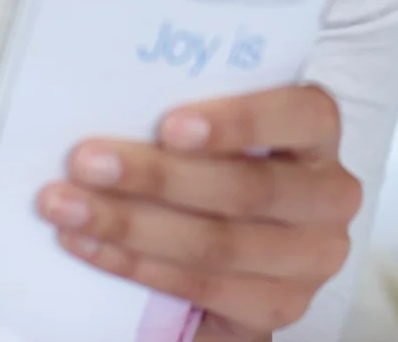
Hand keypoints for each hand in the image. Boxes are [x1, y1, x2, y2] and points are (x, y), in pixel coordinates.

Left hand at [36, 85, 360, 339]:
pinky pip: (200, 285)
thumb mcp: (220, 125)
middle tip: (86, 162)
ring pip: (217, 244)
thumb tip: (111, 92)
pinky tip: (91, 247)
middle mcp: (328, 194)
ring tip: (69, 207)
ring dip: (130, 226)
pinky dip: (136, 266)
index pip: (298, 114)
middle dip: (157, 177)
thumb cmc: (220, 158)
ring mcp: (310, 257)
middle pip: (246, 188)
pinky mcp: (279, 306)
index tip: (170, 124)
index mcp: (318, 130)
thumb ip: (191, 111)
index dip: (237, 121)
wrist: (241, 242)